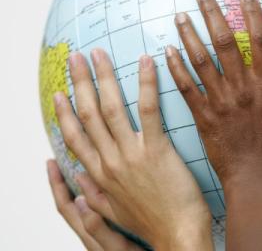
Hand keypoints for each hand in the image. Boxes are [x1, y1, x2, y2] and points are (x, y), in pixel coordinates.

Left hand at [47, 160, 141, 250]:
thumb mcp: (116, 247)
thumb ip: (98, 228)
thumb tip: (80, 200)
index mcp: (89, 233)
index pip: (66, 205)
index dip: (56, 184)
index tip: (51, 163)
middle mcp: (92, 231)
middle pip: (70, 203)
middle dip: (62, 181)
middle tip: (60, 160)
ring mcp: (101, 231)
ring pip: (83, 205)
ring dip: (78, 186)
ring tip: (81, 168)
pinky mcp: (113, 229)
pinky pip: (98, 208)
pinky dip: (96, 194)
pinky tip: (108, 187)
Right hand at [53, 51, 212, 249]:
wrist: (178, 235)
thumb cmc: (151, 223)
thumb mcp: (114, 213)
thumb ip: (95, 194)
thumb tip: (77, 178)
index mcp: (100, 175)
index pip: (74, 137)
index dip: (65, 113)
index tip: (60, 92)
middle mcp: (109, 161)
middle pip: (88, 115)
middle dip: (80, 83)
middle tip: (76, 58)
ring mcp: (131, 155)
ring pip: (110, 108)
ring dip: (102, 77)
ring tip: (99, 54)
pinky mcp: (156, 150)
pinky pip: (147, 110)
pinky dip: (145, 84)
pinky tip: (145, 61)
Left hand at [166, 0, 261, 249]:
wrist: (254, 181)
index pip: (261, 41)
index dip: (253, 15)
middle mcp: (241, 88)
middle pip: (225, 43)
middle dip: (213, 15)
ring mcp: (219, 101)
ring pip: (201, 61)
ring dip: (189, 36)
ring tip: (180, 16)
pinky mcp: (203, 115)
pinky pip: (186, 88)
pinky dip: (176, 68)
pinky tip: (167, 51)